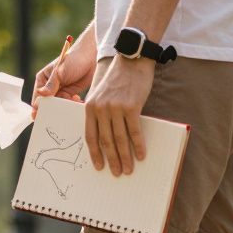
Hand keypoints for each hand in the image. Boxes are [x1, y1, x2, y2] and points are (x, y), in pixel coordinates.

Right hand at [33, 52, 95, 117]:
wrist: (92, 56)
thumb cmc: (73, 59)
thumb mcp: (60, 72)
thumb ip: (51, 85)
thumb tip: (41, 95)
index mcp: (42, 79)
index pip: (38, 97)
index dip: (39, 107)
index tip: (43, 117)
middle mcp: (49, 86)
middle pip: (48, 103)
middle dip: (54, 108)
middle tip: (62, 112)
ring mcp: (60, 90)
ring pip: (59, 105)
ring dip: (65, 106)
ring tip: (73, 99)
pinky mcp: (70, 93)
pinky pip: (68, 104)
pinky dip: (72, 105)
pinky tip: (78, 99)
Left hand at [84, 57, 153, 175]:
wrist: (132, 59)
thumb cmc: (118, 78)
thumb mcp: (101, 94)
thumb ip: (100, 112)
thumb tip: (107, 136)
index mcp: (90, 107)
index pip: (90, 136)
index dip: (95, 154)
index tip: (99, 167)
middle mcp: (100, 109)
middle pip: (106, 141)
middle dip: (112, 160)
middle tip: (117, 173)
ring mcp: (115, 108)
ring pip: (120, 139)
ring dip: (125, 157)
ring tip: (129, 169)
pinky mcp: (131, 106)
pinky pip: (135, 131)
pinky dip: (139, 145)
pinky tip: (142, 155)